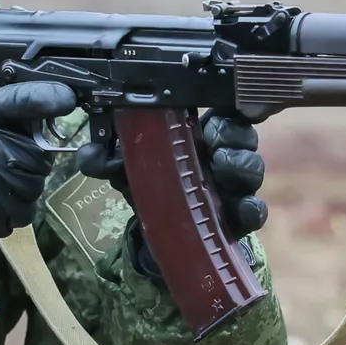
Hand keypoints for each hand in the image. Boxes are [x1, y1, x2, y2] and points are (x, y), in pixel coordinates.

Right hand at [0, 82, 78, 272]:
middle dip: (30, 166)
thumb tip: (49, 110)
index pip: (18, 98)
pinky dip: (16, 213)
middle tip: (1, 170)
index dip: (46, 96)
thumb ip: (1, 116)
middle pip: (39, 152)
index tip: (67, 99)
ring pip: (36, 182)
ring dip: (23, 192)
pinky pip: (27, 208)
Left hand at [75, 110, 268, 281]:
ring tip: (221, 166)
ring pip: (253, 169)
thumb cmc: (149, 190)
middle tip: (215, 141)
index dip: (228, 108)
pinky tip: (240, 207)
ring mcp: (234, 188)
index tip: (215, 111)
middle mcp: (222, 156)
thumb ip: (107, 158)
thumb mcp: (126, 169)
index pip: (224, 112)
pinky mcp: (239, 219)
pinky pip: (256, 211)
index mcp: (199, 136)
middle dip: (234, 134)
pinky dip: (252, 208)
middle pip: (244, 136)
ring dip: (241, 165)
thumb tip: (89, 153)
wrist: (157, 236)